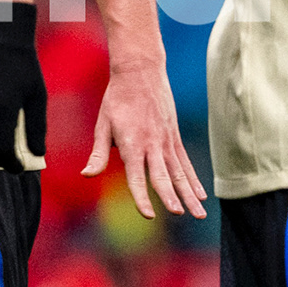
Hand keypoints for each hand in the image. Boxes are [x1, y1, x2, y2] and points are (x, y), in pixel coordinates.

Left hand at [87, 52, 206, 219]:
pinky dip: (193, 179)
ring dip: (190, 194)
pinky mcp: (174, 137)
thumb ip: (98, 153)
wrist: (140, 71)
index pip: (136, 176)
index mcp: (132, 144)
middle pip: (163, 176)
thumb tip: (86, 175)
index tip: (148, 215)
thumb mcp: (103, 125)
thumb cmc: (117, 99)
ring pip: (180, 173)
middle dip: (171, 197)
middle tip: (180, 214)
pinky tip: (201, 195)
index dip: (141, 197)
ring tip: (199, 215)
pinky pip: (185, 162)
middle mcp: (152, 144)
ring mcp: (166, 141)